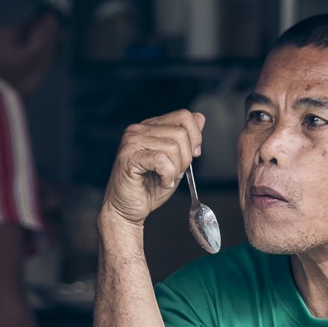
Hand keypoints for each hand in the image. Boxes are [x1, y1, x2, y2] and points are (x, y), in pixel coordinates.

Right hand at [100, 111, 205, 232]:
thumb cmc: (148, 188)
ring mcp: (132, 142)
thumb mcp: (176, 160)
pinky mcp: (129, 157)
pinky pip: (162, 160)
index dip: (196, 136)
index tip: (194, 154)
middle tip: (174, 173)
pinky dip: (167, 176)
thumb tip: (200, 118)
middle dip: (185, 158)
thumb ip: (186, 139)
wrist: (127, 210)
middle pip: (181, 133)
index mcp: (150, 127)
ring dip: (175, 169)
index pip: (183, 116)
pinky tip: (161, 182)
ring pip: (173, 147)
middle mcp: (138, 130)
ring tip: (165, 178)